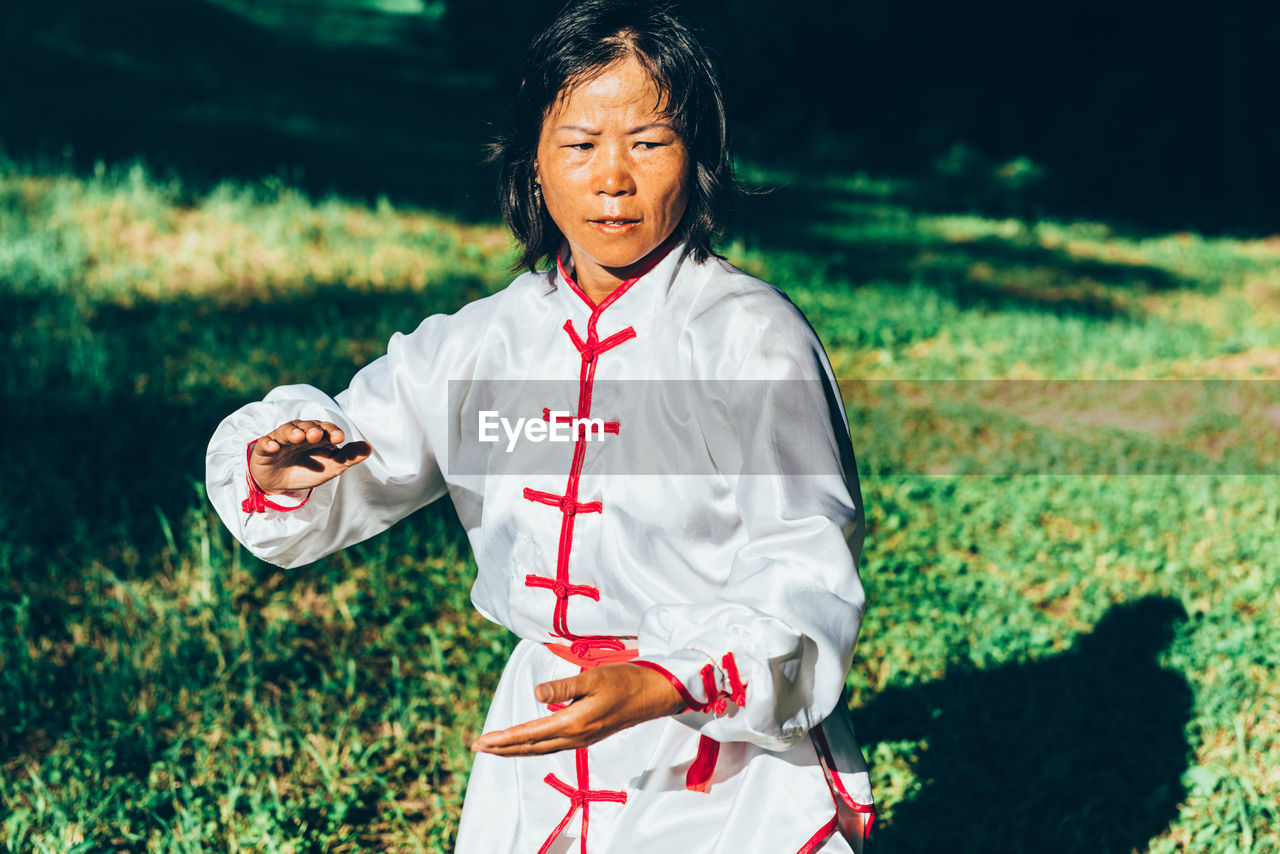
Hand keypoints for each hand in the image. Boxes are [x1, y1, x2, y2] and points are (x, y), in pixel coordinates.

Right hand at [250, 420, 371, 492]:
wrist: (280, 483)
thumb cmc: (308, 469)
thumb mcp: (331, 467)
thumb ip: (349, 458)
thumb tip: (370, 447)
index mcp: (318, 436)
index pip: (326, 429)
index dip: (332, 432)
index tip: (338, 438)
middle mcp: (300, 433)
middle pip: (307, 426)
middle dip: (313, 429)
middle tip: (317, 435)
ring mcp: (282, 440)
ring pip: (287, 431)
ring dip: (293, 432)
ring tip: (298, 437)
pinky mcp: (265, 449)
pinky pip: (266, 443)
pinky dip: (269, 443)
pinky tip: (274, 447)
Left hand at [470, 662, 685, 755]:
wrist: (652, 694)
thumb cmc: (624, 681)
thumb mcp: (592, 678)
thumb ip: (563, 687)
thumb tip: (536, 694)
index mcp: (573, 723)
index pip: (529, 734)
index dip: (503, 738)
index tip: (481, 741)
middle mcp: (575, 736)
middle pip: (530, 747)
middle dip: (502, 748)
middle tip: (477, 747)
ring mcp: (581, 739)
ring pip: (540, 748)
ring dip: (515, 749)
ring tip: (495, 748)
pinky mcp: (586, 735)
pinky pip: (551, 745)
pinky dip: (532, 746)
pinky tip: (527, 743)